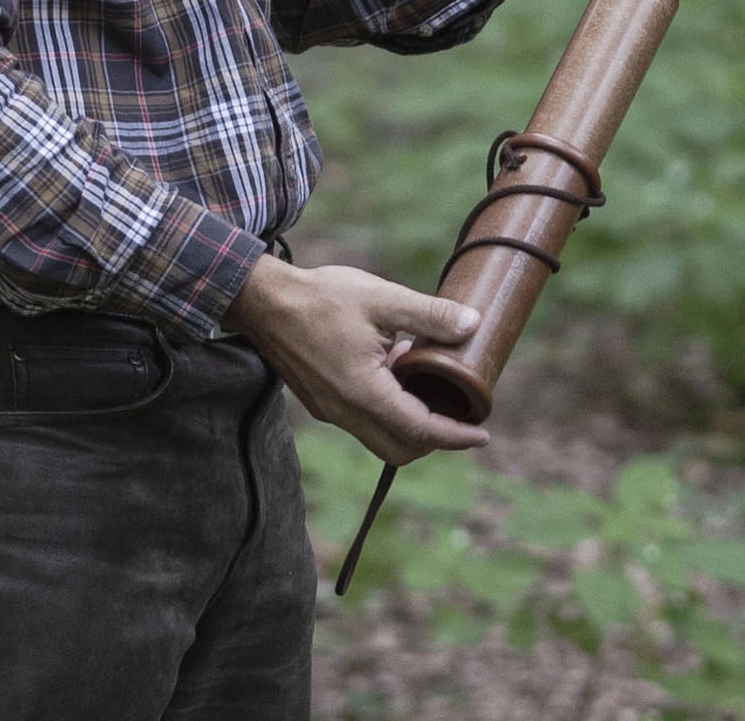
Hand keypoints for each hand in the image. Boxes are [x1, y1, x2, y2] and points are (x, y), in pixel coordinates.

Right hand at [222, 257, 489, 465]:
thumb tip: (472, 325)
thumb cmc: (320, 297)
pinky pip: (361, 421)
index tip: (482, 434)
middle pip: (400, 448)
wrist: (262, 301)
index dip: (455, 436)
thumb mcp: (381, 298)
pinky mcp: (319, 402)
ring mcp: (329, 410)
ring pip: (379, 437)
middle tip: (457, 410)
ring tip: (422, 376)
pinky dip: (386, 409)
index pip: (420, 430)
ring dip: (408, 420)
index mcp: (364, 392)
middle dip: (433, 438)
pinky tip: (392, 368)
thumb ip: (428, 315)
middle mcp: (345, 412)